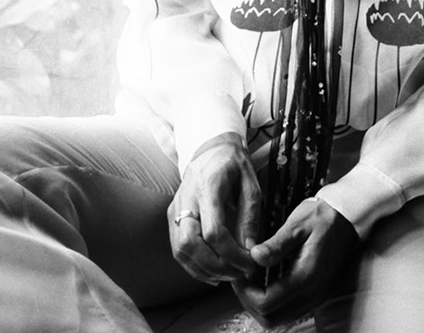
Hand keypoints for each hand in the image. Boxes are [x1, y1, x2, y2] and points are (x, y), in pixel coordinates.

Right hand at [168, 133, 260, 285]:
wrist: (210, 149)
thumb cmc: (234, 165)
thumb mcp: (251, 185)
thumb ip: (250, 217)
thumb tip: (250, 250)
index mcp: (208, 186)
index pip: (213, 231)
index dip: (231, 254)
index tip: (249, 263)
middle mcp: (187, 198)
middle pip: (190, 243)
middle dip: (215, 266)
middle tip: (238, 273)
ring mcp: (176, 207)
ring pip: (180, 249)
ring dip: (204, 270)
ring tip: (228, 274)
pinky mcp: (172, 216)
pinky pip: (178, 248)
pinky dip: (194, 266)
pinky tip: (213, 271)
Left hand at [233, 197, 358, 326]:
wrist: (349, 218)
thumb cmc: (323, 217)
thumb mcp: (298, 224)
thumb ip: (276, 244)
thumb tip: (254, 257)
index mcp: (305, 277)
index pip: (266, 303)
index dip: (245, 292)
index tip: (239, 272)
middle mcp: (311, 294)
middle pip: (270, 319)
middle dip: (249, 302)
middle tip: (242, 277)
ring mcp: (315, 297)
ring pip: (278, 318)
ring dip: (260, 303)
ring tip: (252, 277)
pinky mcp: (315, 294)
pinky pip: (288, 310)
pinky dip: (272, 301)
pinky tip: (267, 278)